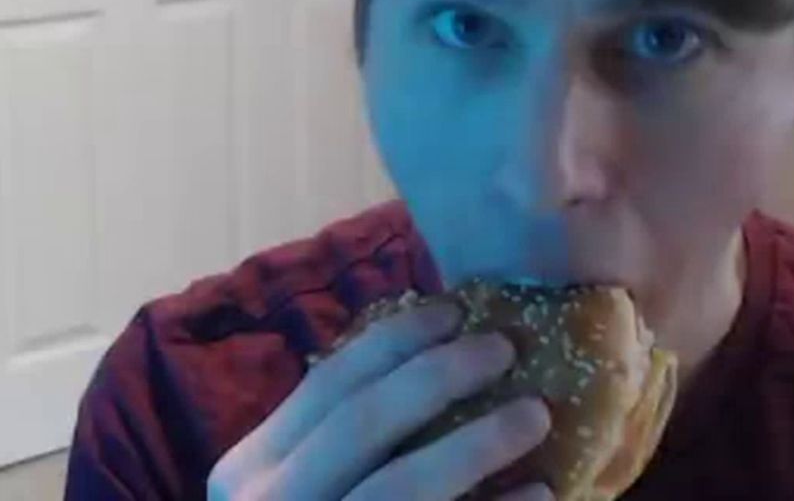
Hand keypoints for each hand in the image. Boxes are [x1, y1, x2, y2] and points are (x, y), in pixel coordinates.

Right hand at [207, 300, 553, 500]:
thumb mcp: (304, 480)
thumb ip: (344, 431)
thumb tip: (439, 349)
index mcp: (253, 467)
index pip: (330, 381)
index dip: (396, 339)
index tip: (456, 310)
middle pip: (362, 422)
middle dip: (440, 375)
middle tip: (505, 348)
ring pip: (401, 485)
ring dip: (477, 443)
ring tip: (536, 414)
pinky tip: (539, 491)